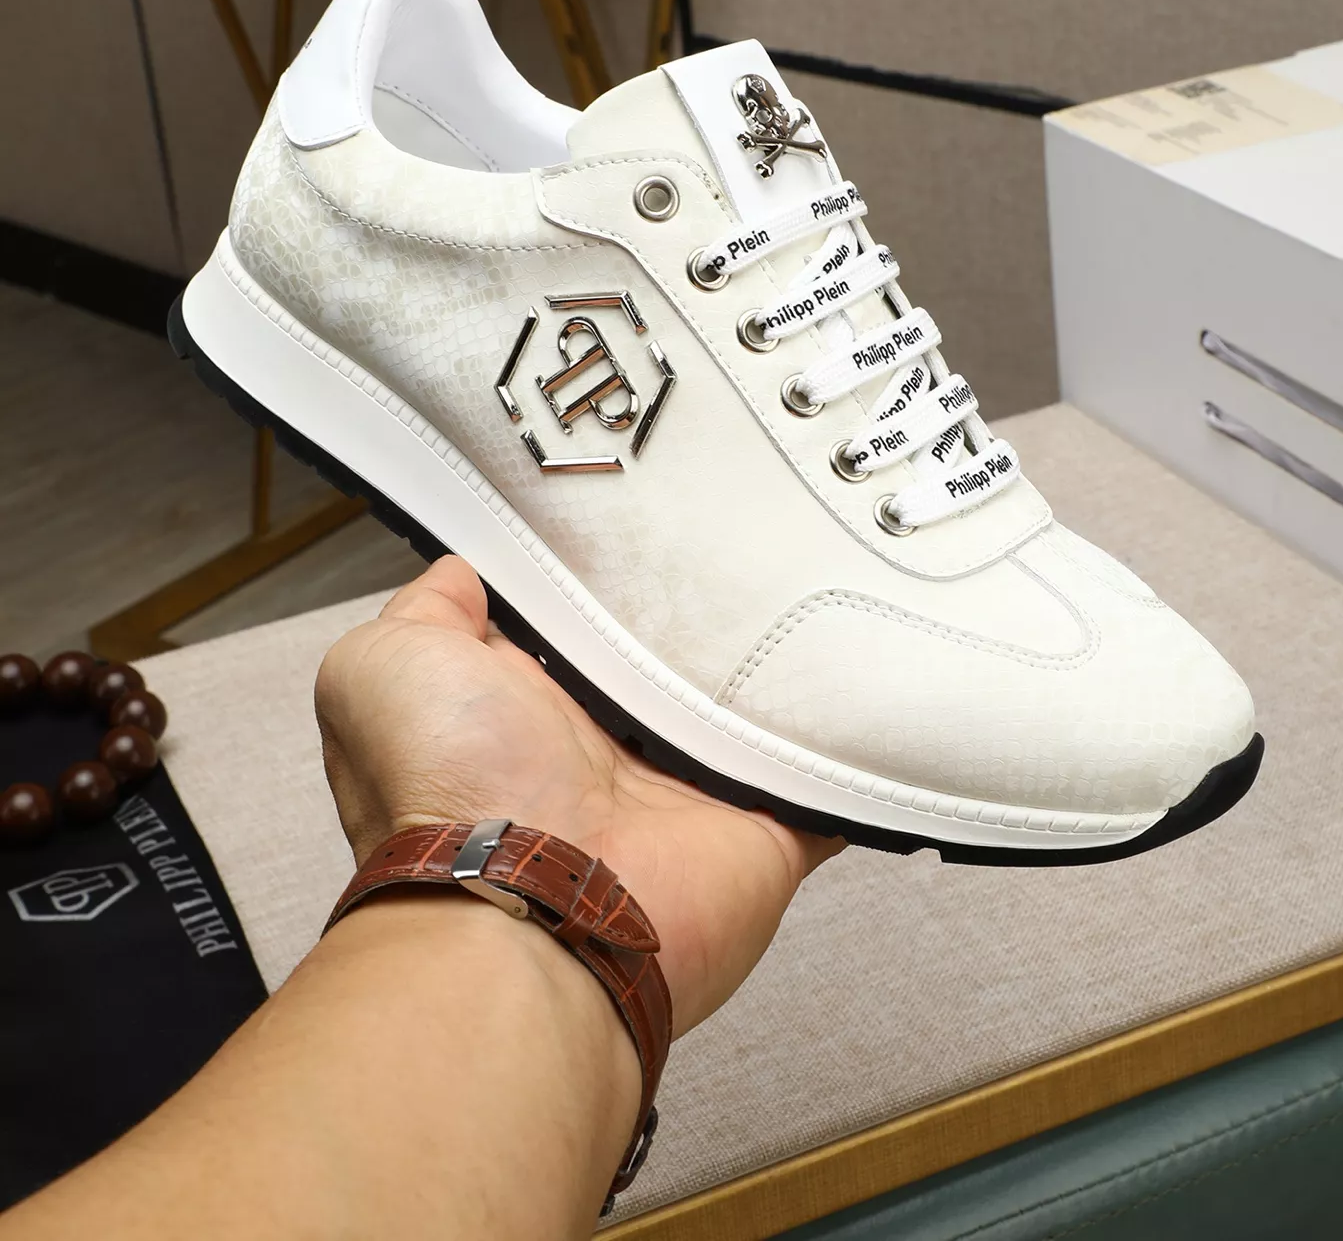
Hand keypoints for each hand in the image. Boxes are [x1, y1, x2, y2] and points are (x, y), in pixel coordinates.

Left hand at [315, 556, 841, 1034]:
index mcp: (526, 712)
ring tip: (824, 576)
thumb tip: (463, 577)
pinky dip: (854, 748)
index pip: (576, 631)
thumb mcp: (384, 671)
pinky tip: (875, 681)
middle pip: (673, 665)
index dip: (601, 578)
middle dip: (703, 610)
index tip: (639, 513)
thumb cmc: (448, 793)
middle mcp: (607, 755)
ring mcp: (689, 796)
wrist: (536, 914)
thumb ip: (424, 616)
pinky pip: (828, 780)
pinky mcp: (765, 829)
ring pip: (752, 711)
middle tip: (747, 529)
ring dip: (784, 661)